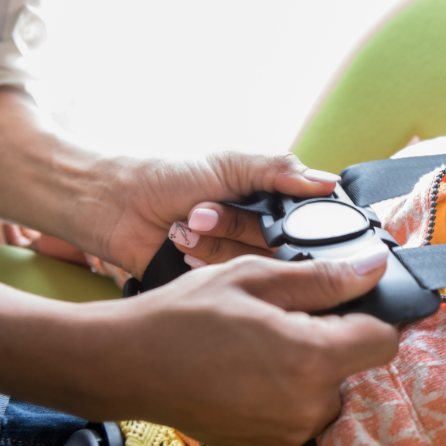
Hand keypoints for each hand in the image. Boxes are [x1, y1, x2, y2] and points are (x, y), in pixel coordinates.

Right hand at [64, 246, 395, 445]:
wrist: (127, 365)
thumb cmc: (186, 315)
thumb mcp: (255, 279)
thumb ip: (323, 279)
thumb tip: (374, 269)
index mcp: (312, 358)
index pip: (383, 340)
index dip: (369, 317)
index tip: (343, 306)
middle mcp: (309, 405)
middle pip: (353, 366)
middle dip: (331, 340)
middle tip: (283, 321)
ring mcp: (289, 433)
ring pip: (327, 391)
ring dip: (308, 369)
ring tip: (259, 348)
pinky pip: (300, 414)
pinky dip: (287, 394)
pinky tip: (249, 374)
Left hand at [90, 152, 340, 278]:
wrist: (118, 206)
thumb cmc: (170, 177)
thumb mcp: (229, 164)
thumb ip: (279, 170)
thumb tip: (327, 182)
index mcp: (271, 201)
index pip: (307, 219)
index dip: (292, 220)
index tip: (268, 213)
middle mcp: (262, 233)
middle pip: (281, 245)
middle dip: (238, 226)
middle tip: (202, 209)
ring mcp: (240, 258)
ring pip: (255, 263)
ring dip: (216, 241)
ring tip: (188, 223)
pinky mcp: (218, 280)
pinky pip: (231, 280)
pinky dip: (205, 260)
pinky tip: (184, 246)